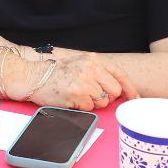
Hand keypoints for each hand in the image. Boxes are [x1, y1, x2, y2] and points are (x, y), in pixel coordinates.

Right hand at [19, 53, 138, 110]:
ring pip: (103, 101)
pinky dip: (82, 107)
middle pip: (114, 90)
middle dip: (106, 97)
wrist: (32, 77)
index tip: (135, 98)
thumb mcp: (79, 64)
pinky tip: (71, 100)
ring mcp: (84, 82)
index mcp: (93, 59)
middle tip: (92, 96)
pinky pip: (90, 108)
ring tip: (77, 96)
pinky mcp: (76, 94)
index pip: (120, 74)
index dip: (130, 88)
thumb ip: (98, 72)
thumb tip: (117, 87)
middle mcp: (91, 68)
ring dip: (93, 103)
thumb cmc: (55, 73)